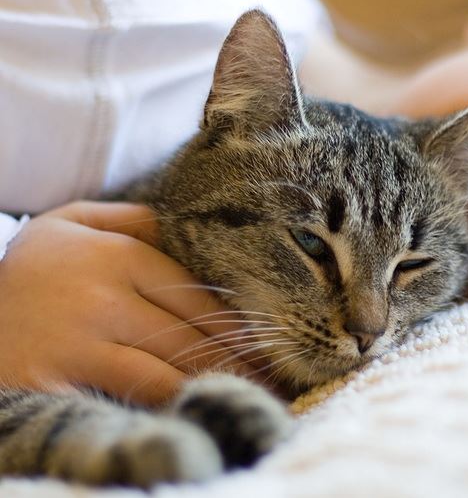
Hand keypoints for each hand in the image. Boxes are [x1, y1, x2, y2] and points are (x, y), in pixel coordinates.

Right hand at [0, 201, 246, 405]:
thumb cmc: (29, 270)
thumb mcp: (71, 223)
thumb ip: (131, 219)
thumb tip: (186, 225)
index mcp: (115, 255)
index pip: (197, 294)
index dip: (238, 325)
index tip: (269, 343)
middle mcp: (102, 295)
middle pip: (190, 334)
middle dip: (239, 360)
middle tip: (276, 378)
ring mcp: (78, 341)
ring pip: (167, 369)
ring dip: (214, 385)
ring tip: (250, 396)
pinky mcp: (55, 383)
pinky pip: (128, 398)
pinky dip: (168, 406)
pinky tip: (197, 410)